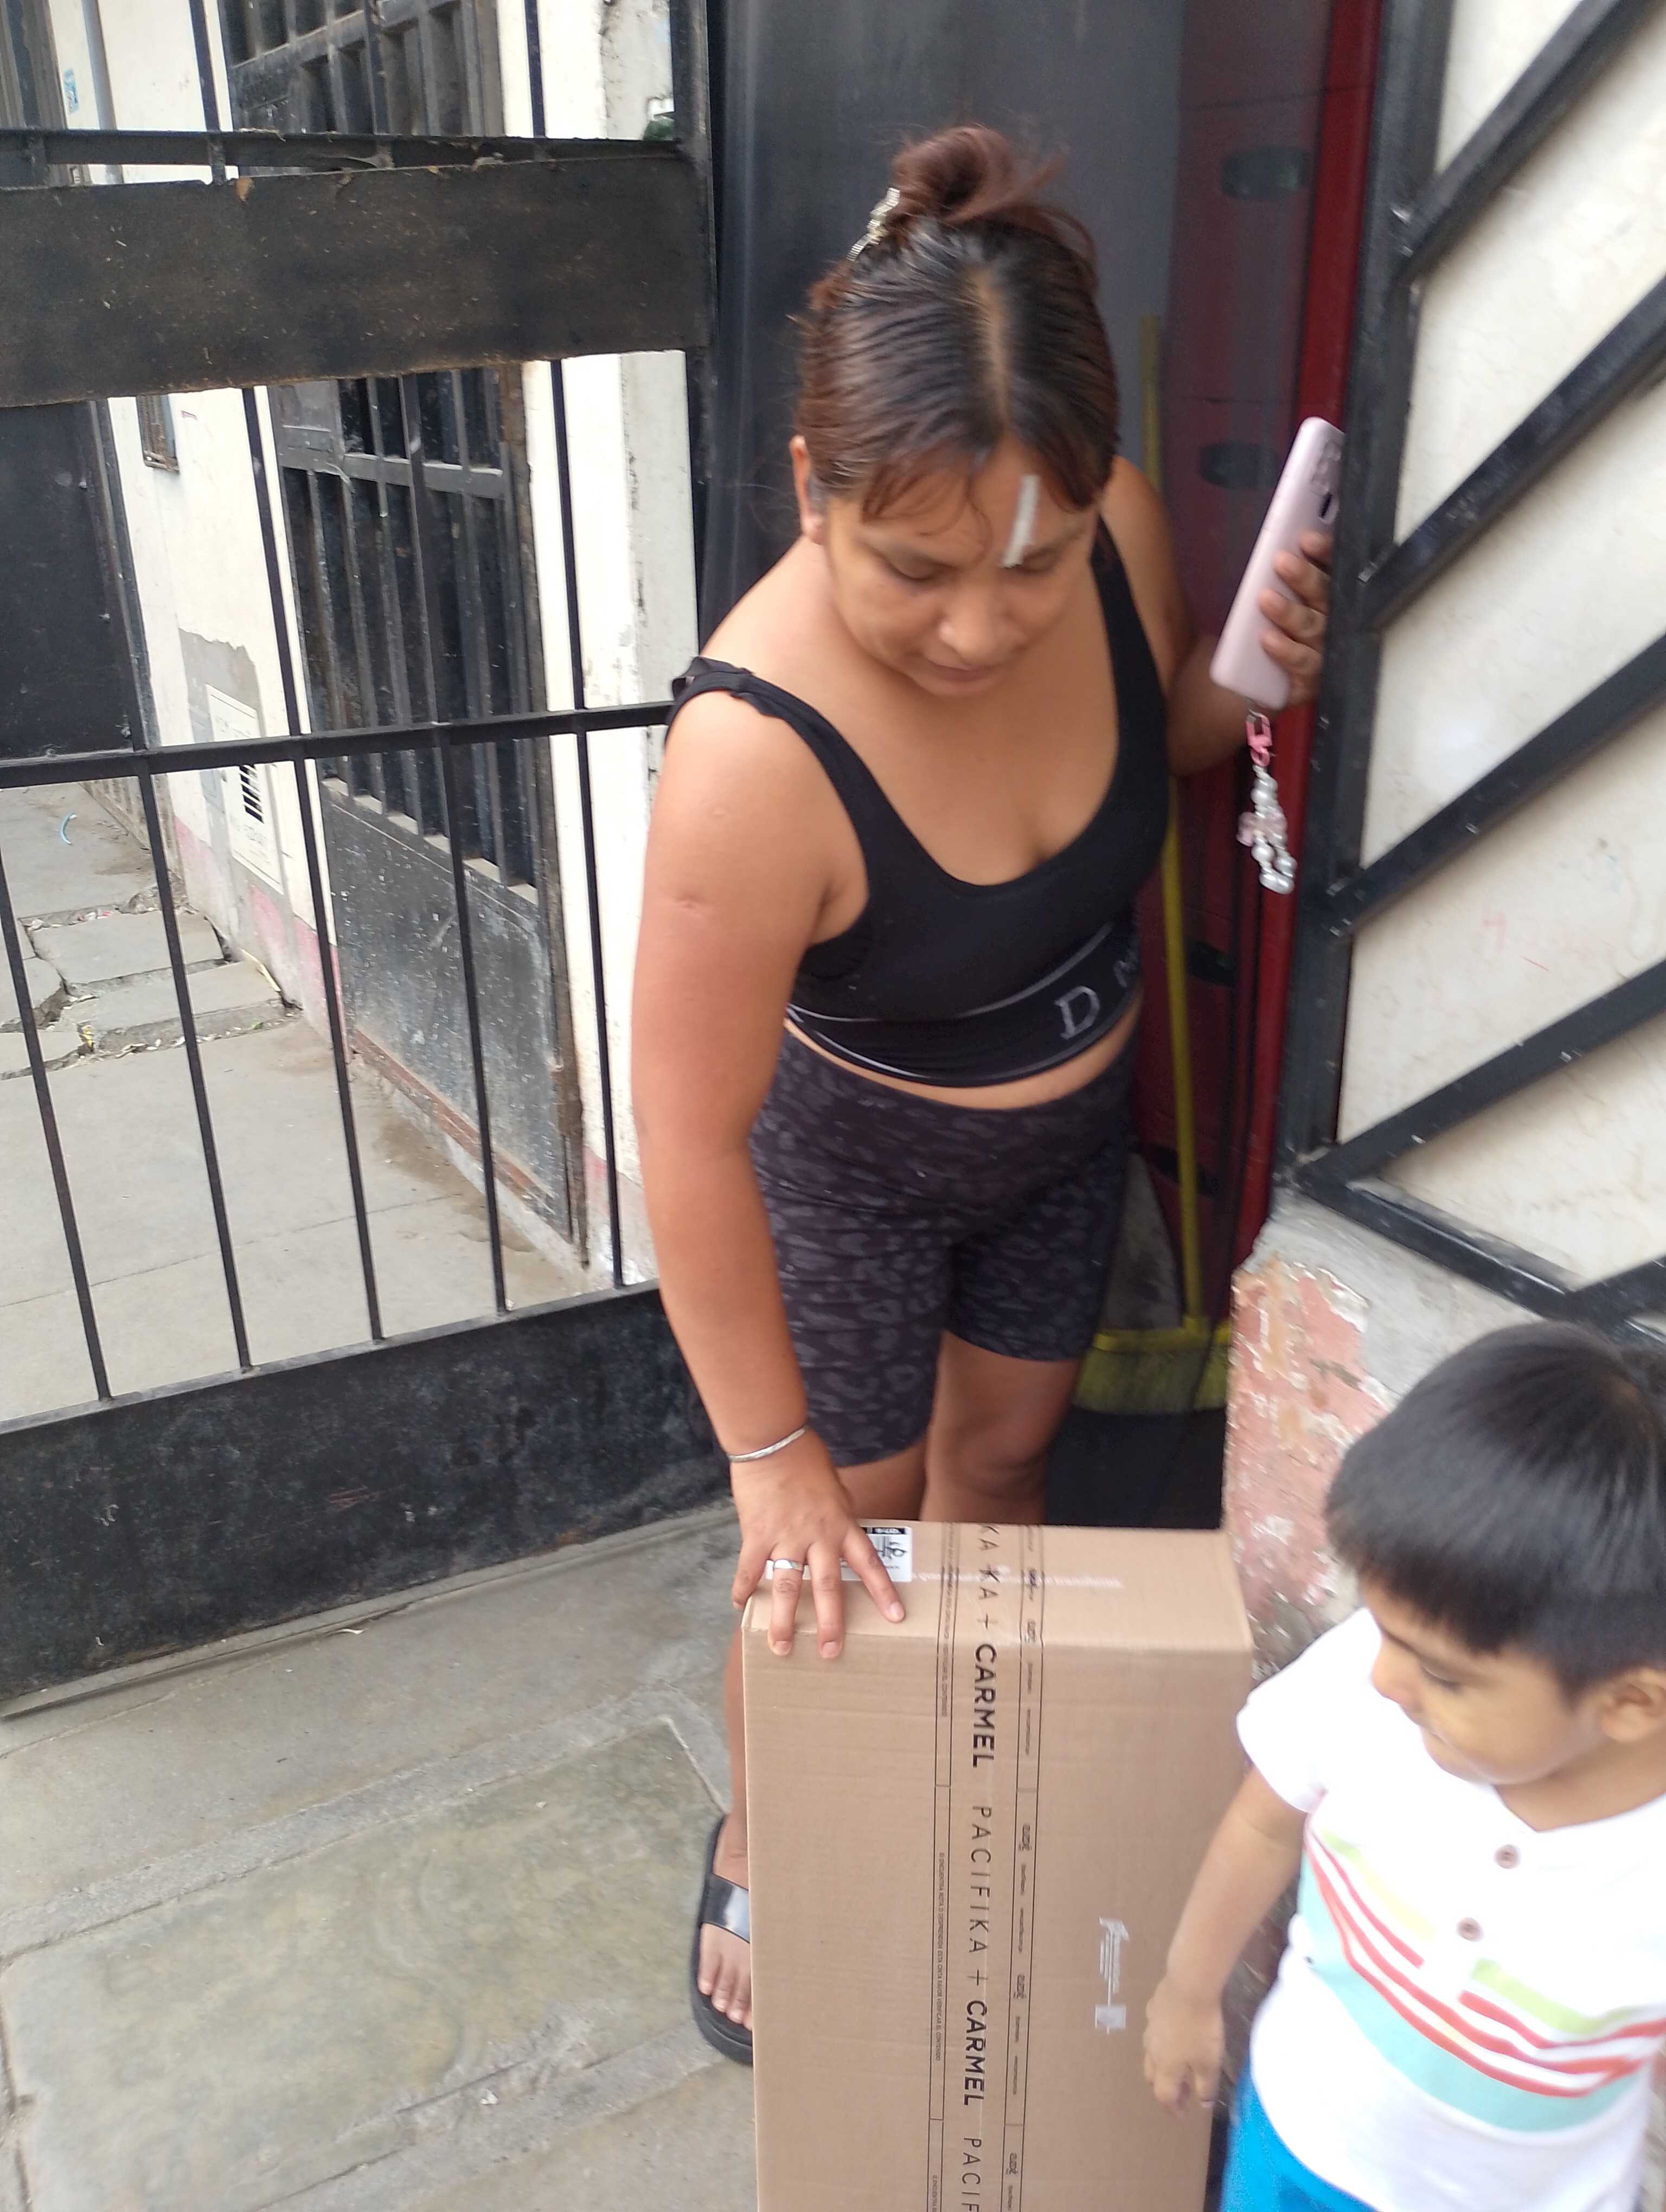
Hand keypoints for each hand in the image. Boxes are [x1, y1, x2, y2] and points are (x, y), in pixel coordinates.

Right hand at [730, 1430, 905, 1658]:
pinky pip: (749, 1569)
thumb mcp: (836, 1490)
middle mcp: (818, 1536)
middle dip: (830, 1623)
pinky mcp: (757, 1534)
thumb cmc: (807, 1461)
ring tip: (781, 1647)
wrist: (774, 1442)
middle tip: (829, 1652)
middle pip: (828, 1586)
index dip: (883, 1591)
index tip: (895, 1616)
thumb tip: (842, 1533)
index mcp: (841, 1525)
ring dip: (784, 1620)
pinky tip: (740, 1607)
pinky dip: (744, 1589)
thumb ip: (840, 1516)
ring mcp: (786, 1537)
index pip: (869, 1562)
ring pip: (788, 1587)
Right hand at [1144, 1973, 1224, 2115]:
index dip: (1173, 2108)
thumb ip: (1205, 2087)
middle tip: (1180, 2091)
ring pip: (1150, 2053)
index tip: (1182, 2116)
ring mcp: (1150, 2028)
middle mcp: (1153, 2051)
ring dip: (1161, 2064)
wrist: (1189, 1987)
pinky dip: (1161, 2039)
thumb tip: (1202, 2104)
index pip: (1164, 2096)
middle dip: (1163, 2087)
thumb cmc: (1201, 2030)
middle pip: (1152, 2076)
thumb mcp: (1209, 2063)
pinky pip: (1154, 2030)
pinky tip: (1172, 2031)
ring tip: (1176, 2064)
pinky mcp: (1153, 2008)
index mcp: (1166, 2068)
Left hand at [1257, 529, 1331, 710]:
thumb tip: (1259, 553)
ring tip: (1266, 599)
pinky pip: (1303, 664)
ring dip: (1290, 612)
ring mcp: (1323, 651)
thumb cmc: (1265, 635)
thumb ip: (1269, 579)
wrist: (1255, 686)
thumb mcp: (1264, 603)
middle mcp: (1329, 621)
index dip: (1324, 551)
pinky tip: (1268, 639)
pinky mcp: (1311, 681)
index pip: (1331, 567)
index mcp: (1321, 595)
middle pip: (1325, 594)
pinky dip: (1286, 651)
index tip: (1305, 539)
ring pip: (1314, 627)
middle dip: (1305, 577)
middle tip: (1281, 562)